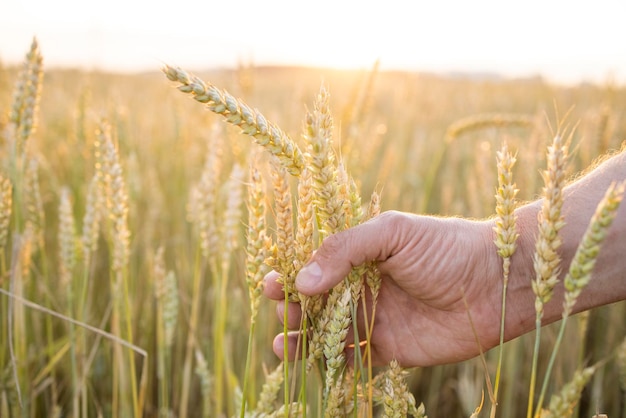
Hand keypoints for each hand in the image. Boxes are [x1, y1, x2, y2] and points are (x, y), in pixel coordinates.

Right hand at [263, 210, 510, 367]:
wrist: (497, 282)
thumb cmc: (445, 247)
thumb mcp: (393, 233)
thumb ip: (345, 249)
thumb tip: (303, 280)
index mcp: (361, 256)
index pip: (315, 266)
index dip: (290, 274)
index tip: (270, 283)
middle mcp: (363, 287)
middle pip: (315, 302)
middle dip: (292, 308)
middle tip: (282, 313)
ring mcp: (376, 319)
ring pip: (328, 334)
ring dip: (303, 341)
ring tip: (284, 346)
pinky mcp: (391, 349)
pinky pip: (354, 360)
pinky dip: (333, 365)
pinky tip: (319, 365)